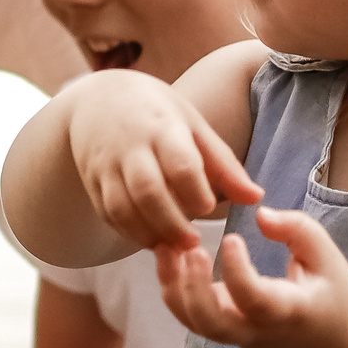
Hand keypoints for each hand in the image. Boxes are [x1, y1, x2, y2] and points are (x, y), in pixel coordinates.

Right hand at [64, 71, 259, 251]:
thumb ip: (223, 165)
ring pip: (122, 207)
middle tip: (193, 243)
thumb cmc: (158, 114)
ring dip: (148, 233)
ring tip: (171, 248)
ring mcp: (106, 165)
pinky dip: (128, 232)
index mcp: (163, 127)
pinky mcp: (91, 181)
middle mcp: (130, 146)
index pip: (180, 163)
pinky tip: (150, 239)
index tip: (209, 207)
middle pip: (148, 191)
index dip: (196, 192)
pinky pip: (107, 214)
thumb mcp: (193, 126)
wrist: (99, 99)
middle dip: (172, 223)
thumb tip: (255, 198)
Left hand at [155, 207, 347, 347]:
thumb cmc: (331, 301)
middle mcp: (255, 329)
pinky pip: (189, 317)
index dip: (237, 271)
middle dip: (193, 289)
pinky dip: (172, 289)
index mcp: (288, 312)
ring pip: (193, 323)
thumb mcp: (330, 261)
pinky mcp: (221, 330)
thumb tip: (260, 215)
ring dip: (174, 287)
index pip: (254, 300)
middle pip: (212, 324)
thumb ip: (299, 231)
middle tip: (191, 250)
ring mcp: (234, 335)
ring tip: (167, 246)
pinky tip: (169, 256)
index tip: (231, 238)